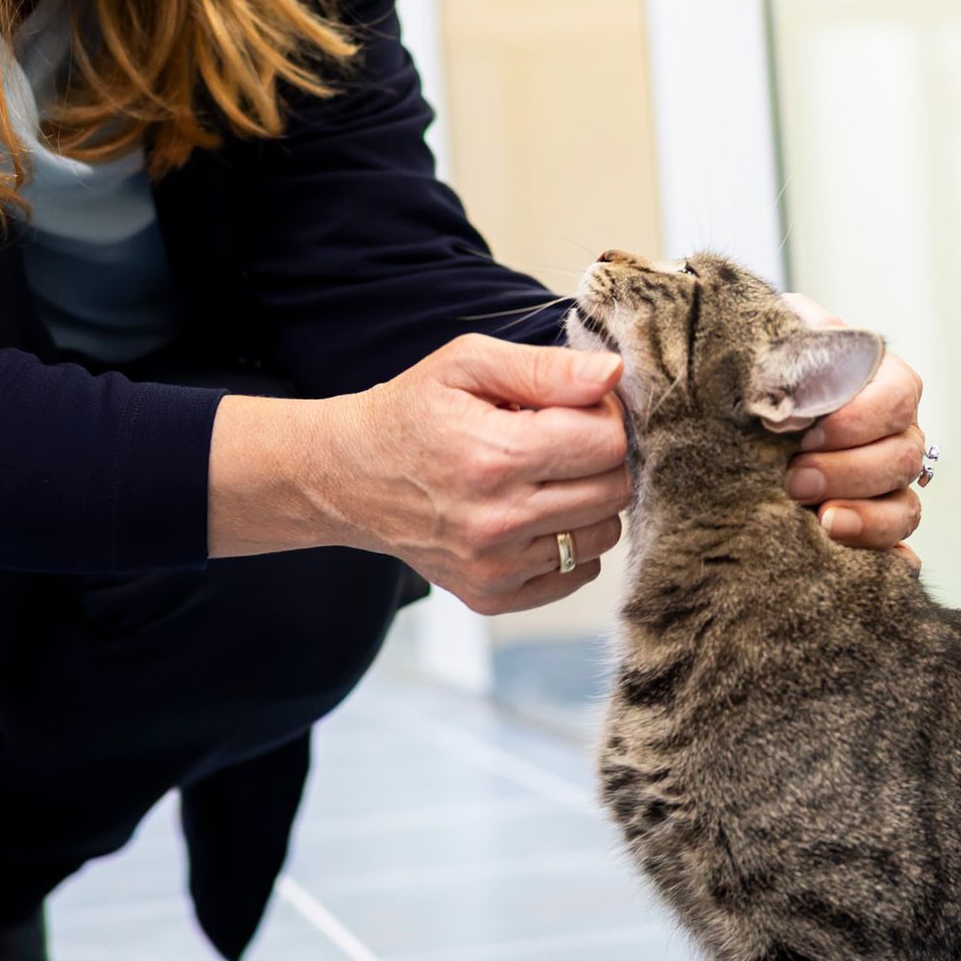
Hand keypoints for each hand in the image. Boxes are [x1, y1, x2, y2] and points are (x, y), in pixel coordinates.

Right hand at [211, 333, 629, 613]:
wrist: (346, 477)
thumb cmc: (410, 413)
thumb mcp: (466, 365)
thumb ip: (544, 368)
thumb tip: (613, 374)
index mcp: (495, 456)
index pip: (607, 444)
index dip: (605, 417)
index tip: (578, 408)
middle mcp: (497, 521)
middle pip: (613, 491)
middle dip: (601, 458)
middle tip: (562, 439)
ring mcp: (494, 567)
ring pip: (603, 535)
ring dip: (589, 502)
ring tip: (544, 477)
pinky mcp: (491, 596)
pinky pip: (577, 573)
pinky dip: (569, 543)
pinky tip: (533, 514)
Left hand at [779, 295, 923, 552]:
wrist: (732, 416)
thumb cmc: (754, 374)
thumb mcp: (765, 347)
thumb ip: (777, 346)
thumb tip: (771, 372)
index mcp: (876, 381)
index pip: (899, 396)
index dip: (859, 419)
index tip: (805, 432)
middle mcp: (891, 434)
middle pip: (903, 458)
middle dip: (849, 472)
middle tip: (794, 480)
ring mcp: (885, 485)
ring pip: (905, 509)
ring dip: (865, 519)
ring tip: (822, 523)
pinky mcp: (870, 530)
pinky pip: (897, 554)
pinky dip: (883, 560)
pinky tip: (856, 562)